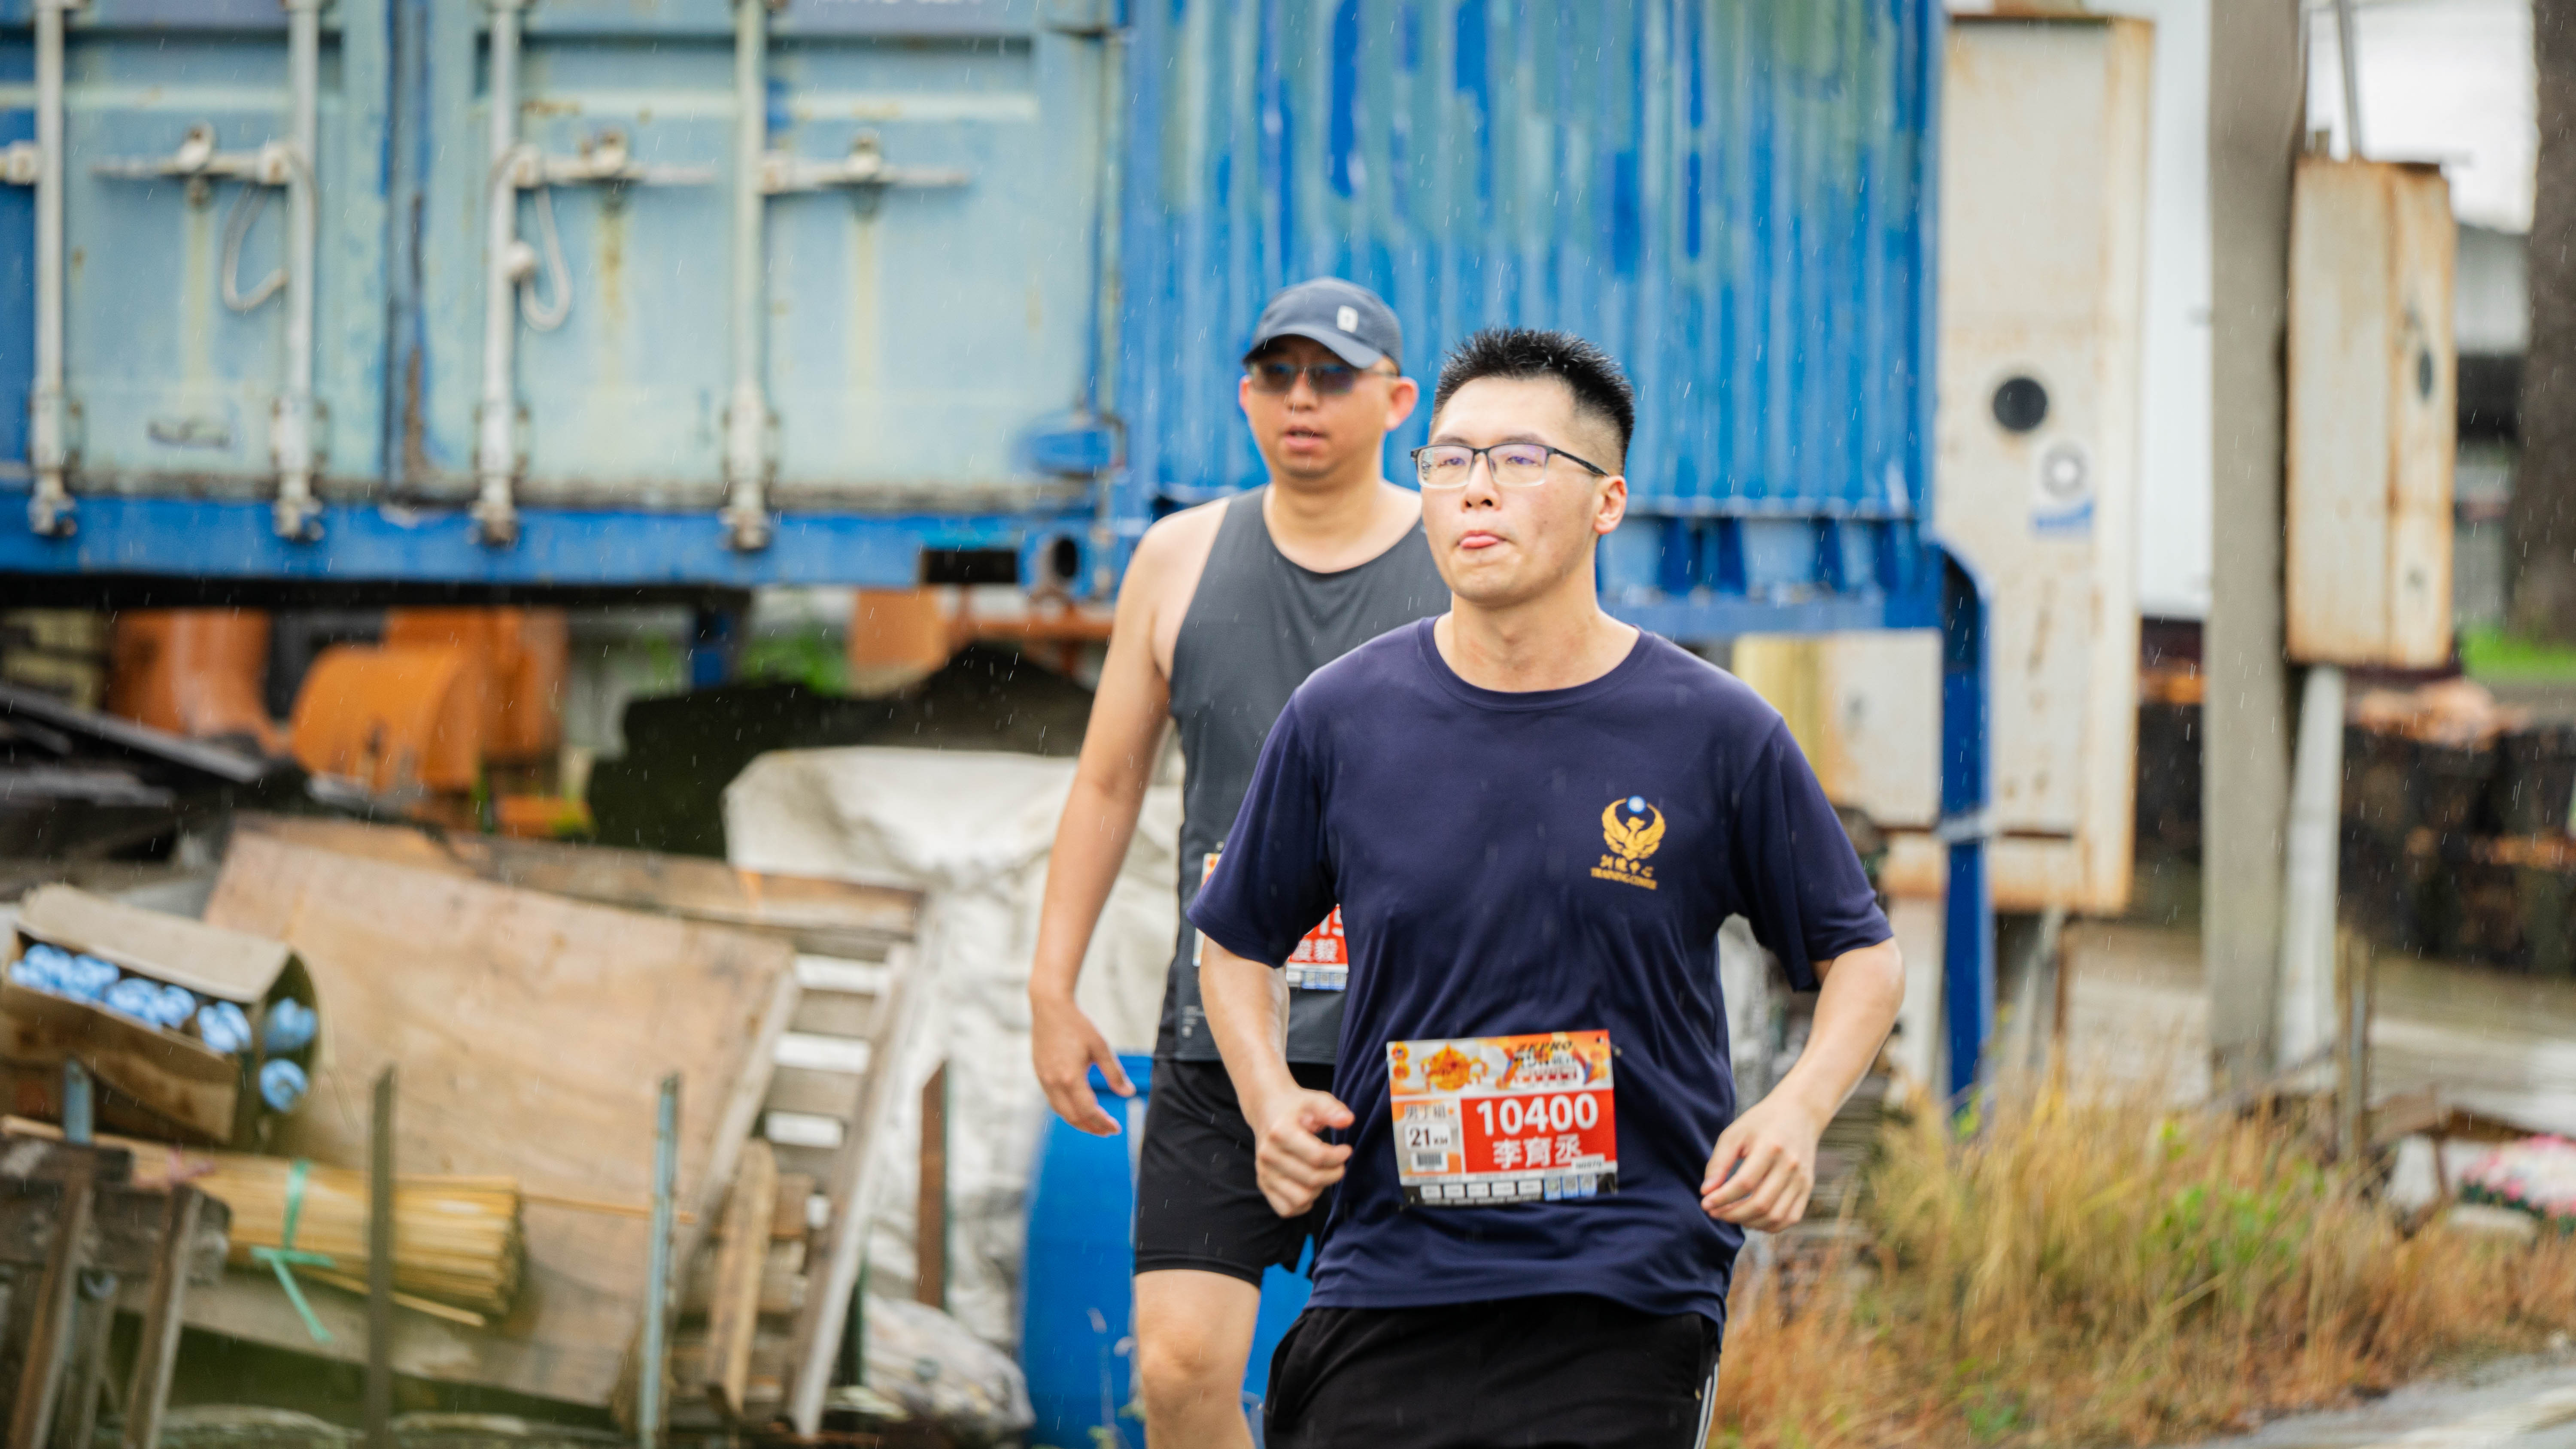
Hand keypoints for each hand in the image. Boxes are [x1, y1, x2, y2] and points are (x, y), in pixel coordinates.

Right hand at [1030, 991, 1132, 1135]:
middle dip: (1091, 1127)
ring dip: (1078, 1121)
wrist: (1050, 1007)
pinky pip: (1053, 1100)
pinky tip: (1078, 1106)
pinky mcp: (1040, 1073)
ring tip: (1094, 1123)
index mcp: (1071, 1078)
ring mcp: (1044, 1079)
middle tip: (1106, 1132)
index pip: (1088, 1111)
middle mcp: (1054, 1083)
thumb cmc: (1077, 1025)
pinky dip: (1066, 1109)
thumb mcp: (1101, 1047)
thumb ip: (1114, 1073)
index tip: (1115, 1129)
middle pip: (1072, 1117)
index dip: (1103, 1123)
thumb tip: (1128, 1093)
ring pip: (1060, 1111)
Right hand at [1250, 1087, 1353, 1217]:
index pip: (1317, 1156)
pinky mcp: (1263, 1185)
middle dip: (1334, 1173)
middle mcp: (1268, 1155)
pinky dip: (1303, 1203)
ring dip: (1319, 1189)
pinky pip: (1287, 1209)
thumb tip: (1348, 1120)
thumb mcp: (1315, 1099)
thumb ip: (1332, 1109)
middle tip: (1340, 1163)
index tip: (1346, 1150)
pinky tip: (1310, 1186)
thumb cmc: (1296, 1107)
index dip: (1338, 1157)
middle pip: (1312, 1179)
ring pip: (1301, 1198)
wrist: (1267, 1111)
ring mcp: (1264, 1172)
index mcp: (1280, 1132)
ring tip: (1323, 1173)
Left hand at [1700, 1091, 1827, 1231]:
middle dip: (1732, 1214)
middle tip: (1714, 1212)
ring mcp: (1802, 1179)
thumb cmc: (1761, 1123)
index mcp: (1770, 1148)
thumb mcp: (1735, 1134)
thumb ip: (1719, 1162)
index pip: (1744, 1183)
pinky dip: (1769, 1226)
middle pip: (1760, 1204)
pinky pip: (1790, 1218)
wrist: (1799, 1113)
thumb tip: (1706, 1192)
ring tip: (1730, 1215)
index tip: (1705, 1203)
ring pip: (1775, 1216)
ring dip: (1748, 1223)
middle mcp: (1790, 1166)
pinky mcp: (1807, 1188)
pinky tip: (1751, 1219)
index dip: (1722, 1198)